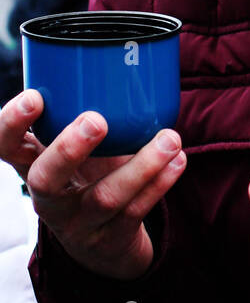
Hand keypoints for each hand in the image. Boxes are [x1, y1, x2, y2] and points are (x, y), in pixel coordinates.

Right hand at [0, 90, 186, 279]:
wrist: (104, 245)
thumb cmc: (88, 177)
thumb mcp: (74, 150)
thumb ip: (81, 114)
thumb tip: (119, 57)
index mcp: (33, 166)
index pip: (6, 146)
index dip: (12, 123)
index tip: (35, 96)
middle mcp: (48, 197)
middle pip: (44, 179)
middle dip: (68, 149)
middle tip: (96, 120)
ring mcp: (77, 223)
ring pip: (104, 197)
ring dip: (141, 166)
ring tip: (170, 138)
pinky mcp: (109, 239)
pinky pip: (136, 211)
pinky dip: (160, 183)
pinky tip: (178, 160)